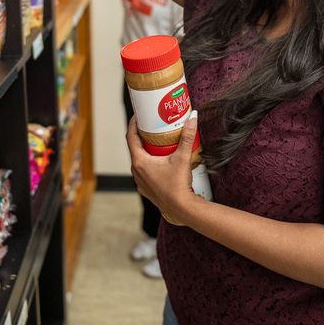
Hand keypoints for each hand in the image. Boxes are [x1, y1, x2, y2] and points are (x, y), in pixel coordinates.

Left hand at [127, 112, 200, 226]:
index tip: (138, 116)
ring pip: (139, 161)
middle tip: (151, 127)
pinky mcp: (146, 189)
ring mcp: (140, 181)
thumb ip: (187, 137)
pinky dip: (149, 165)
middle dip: (142, 137)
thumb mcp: (182, 157)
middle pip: (135, 148)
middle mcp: (136, 171)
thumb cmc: (178, 184)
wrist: (181, 208)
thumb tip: (193, 118)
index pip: (130, 137)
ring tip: (156, 143)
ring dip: (145, 152)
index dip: (133, 124)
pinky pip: (144, 172)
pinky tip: (159, 163)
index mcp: (140, 161)